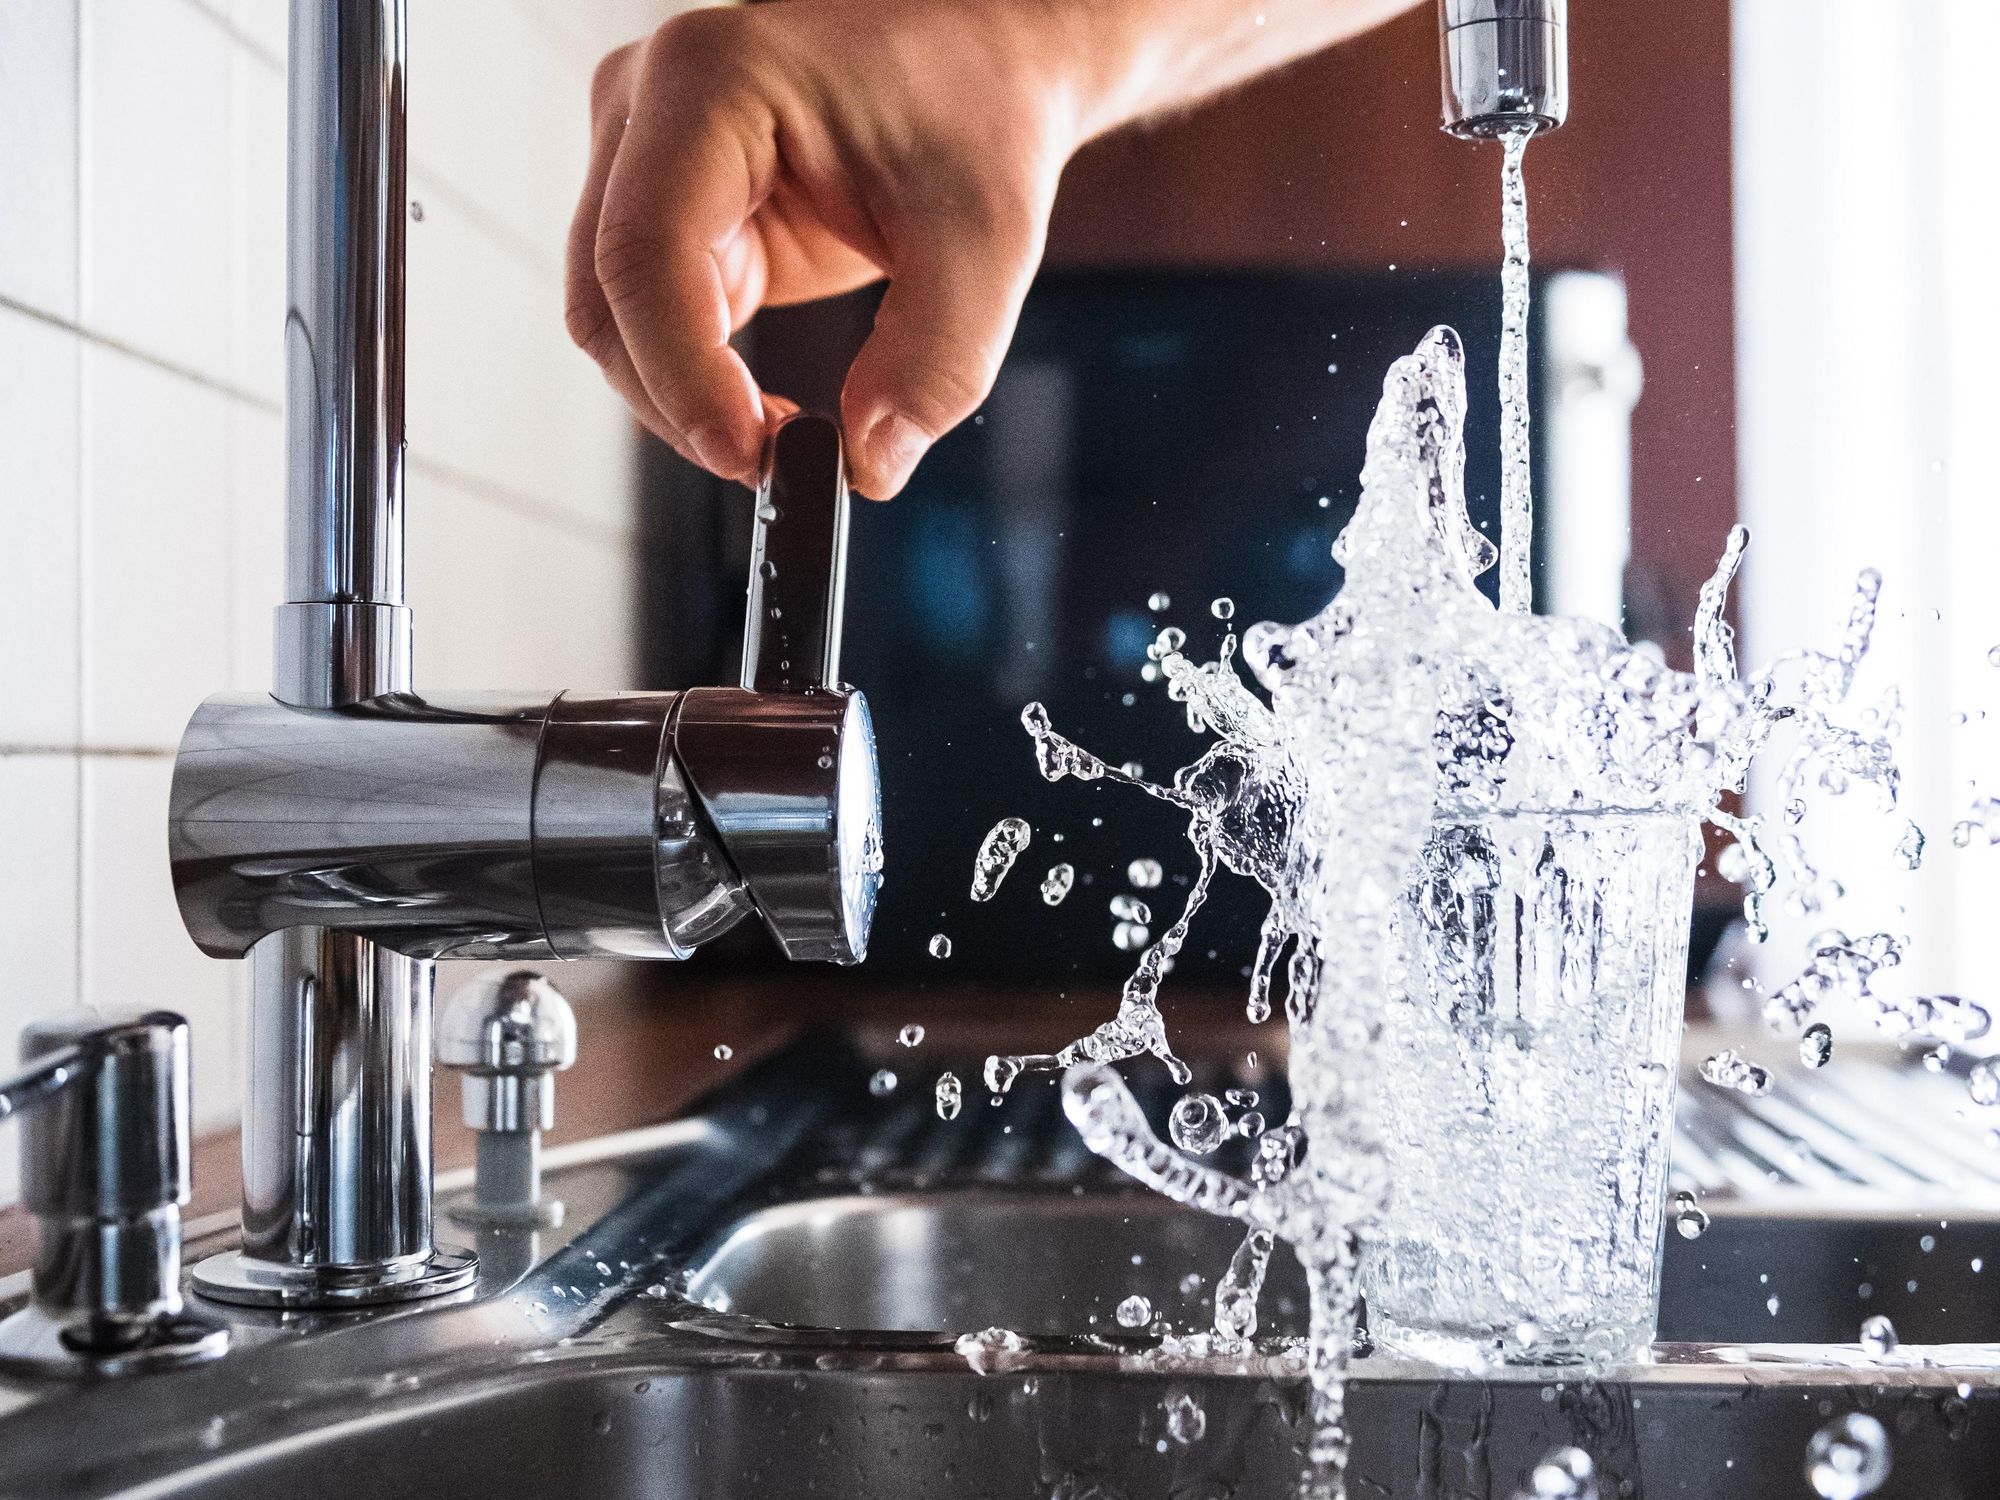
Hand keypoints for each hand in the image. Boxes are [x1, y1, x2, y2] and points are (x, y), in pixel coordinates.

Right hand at [565, 1, 1083, 497]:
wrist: (979, 61)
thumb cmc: (976, 107)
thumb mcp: (987, 241)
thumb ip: (937, 363)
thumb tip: (870, 463)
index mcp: (714, 81)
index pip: (647, 250)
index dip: (682, 372)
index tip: (749, 452)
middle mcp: (650, 107)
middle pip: (608, 297)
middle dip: (681, 401)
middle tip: (776, 463)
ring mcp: (645, 156)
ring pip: (616, 320)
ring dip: (686, 398)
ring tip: (786, 435)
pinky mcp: (668, 208)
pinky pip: (653, 320)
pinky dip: (700, 380)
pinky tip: (767, 405)